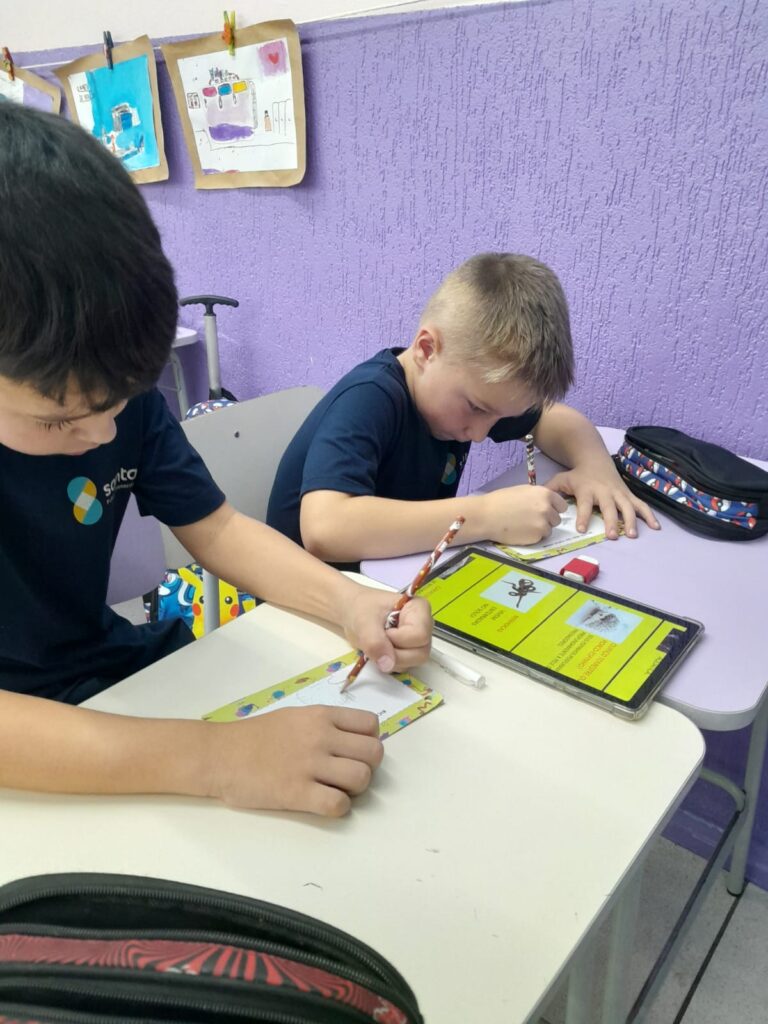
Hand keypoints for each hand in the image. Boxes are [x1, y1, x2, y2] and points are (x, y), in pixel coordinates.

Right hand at [205, 707, 383, 816]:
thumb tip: (354, 741)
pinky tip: (322, 803)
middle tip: (347, 774)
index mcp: (321, 715)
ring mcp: (309, 765)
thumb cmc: (256, 737)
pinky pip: (339, 805)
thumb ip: (325, 725)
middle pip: (374, 754)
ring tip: (335, 789)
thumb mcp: (295, 717)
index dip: (368, 741)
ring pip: (362, 779)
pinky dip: (337, 808)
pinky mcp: (297, 794)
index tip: (354, 751)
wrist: (220, 755)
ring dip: (355, 790)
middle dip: (367, 767)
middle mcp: (320, 737)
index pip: (371, 724)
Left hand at [339, 585, 432, 673]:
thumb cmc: (361, 609)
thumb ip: (375, 642)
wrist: (352, 612)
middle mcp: (424, 626)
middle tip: (378, 641)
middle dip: (394, 653)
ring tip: (377, 644)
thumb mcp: (364, 621)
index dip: (399, 639)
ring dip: (390, 660)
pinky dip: (387, 664)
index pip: (420, 635)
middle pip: (420, 653)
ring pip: (412, 663)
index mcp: (419, 609)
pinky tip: (379, 651)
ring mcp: (417, 642)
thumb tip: (387, 664)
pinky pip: (403, 667)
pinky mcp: (409, 653)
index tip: (384, 631)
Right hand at [479, 485, 567, 544]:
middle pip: (557, 519)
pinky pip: (540, 538)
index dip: (554, 509)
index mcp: (545, 494)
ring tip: (524, 526)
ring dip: (540, 529)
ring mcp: (543, 524)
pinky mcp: (536, 537)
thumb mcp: (523, 491)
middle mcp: (547, 508)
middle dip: (547, 520)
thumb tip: (546, 503)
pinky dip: (532, 537)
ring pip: (549, 530)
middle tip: (531, 520)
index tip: (545, 511)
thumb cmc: (501, 501)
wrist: (487, 516)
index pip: (561, 505)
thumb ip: (538, 497)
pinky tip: (520, 531)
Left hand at [545, 460, 659, 538]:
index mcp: (587, 490)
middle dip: (611, 521)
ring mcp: (618, 493)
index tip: (580, 529)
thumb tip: (538, 501)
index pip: (584, 504)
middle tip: (612, 535)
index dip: (582, 516)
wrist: (594, 458)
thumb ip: (550, 490)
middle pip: (609, 507)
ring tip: (632, 535)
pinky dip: (649, 515)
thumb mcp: (561, 479)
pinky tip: (656, 527)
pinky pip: (641, 505)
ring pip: (627, 507)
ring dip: (631, 521)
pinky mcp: (628, 495)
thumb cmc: (577, 474)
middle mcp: (604, 492)